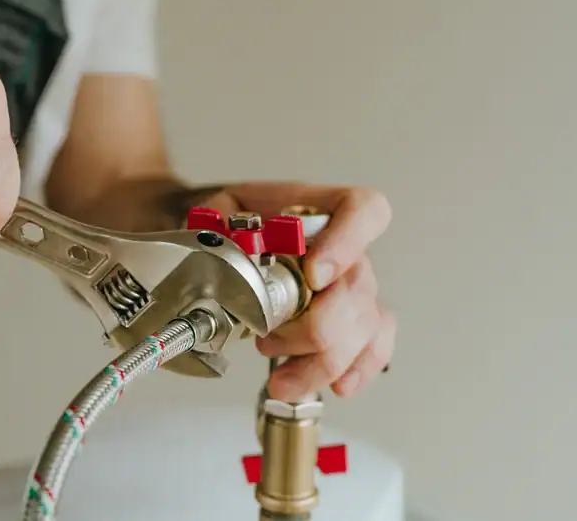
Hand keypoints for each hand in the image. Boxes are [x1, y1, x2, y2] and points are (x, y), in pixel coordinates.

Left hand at [195, 182, 394, 401]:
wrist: (234, 235)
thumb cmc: (239, 221)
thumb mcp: (222, 207)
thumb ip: (218, 219)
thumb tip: (218, 240)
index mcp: (321, 209)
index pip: (363, 210)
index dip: (348, 243)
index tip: (315, 274)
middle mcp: (348, 248)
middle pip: (357, 288)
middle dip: (314, 328)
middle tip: (270, 342)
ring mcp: (355, 286)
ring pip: (364, 327)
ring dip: (322, 362)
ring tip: (281, 379)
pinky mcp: (355, 319)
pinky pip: (376, 345)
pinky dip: (358, 369)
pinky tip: (337, 386)